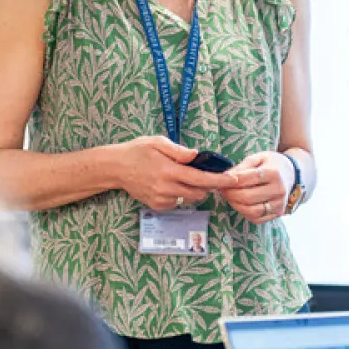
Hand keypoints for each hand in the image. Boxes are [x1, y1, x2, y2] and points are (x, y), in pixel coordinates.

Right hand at [108, 136, 236, 210]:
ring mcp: (161, 199)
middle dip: (208, 185)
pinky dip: (180, 195)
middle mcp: (166, 188)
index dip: (219, 180)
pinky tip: (170, 184)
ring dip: (193, 190)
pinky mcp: (157, 206)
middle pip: (198, 192)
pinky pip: (177, 203)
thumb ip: (179, 151)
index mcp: (169, 170)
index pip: (200, 179)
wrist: (115, 168)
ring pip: (189, 199)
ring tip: (183, 177)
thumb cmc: (137, 151)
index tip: (233, 180)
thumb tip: (197, 156)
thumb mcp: (158, 142)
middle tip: (206, 174)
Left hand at [221, 152, 292, 224]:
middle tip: (223, 190)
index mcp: (274, 173)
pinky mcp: (278, 213)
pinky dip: (244, 213)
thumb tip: (225, 178)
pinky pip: (256, 219)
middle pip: (247, 197)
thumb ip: (241, 167)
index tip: (222, 180)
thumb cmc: (272, 165)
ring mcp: (279, 204)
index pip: (247, 179)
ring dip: (235, 205)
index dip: (230, 181)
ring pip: (251, 211)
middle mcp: (278, 190)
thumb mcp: (258, 158)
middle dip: (230, 194)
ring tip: (230, 197)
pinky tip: (241, 204)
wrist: (291, 175)